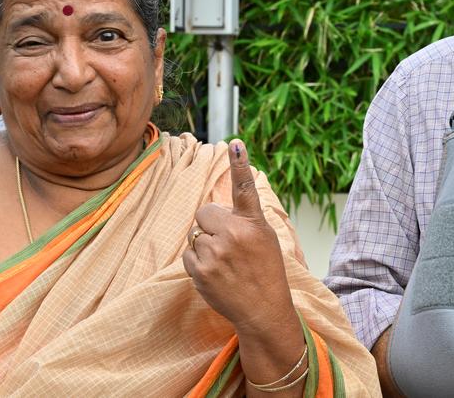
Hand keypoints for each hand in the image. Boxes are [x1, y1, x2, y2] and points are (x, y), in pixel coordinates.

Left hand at [182, 139, 294, 334]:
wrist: (262, 309)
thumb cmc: (265, 270)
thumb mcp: (265, 238)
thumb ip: (245, 218)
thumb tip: (218, 205)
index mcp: (253, 223)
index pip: (245, 188)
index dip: (240, 164)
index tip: (235, 143)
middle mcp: (234, 235)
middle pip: (204, 212)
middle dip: (211, 223)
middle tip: (228, 242)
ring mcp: (215, 254)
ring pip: (195, 234)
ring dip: (205, 244)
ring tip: (225, 262)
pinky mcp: (200, 271)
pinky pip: (188, 254)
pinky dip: (197, 261)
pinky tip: (215, 272)